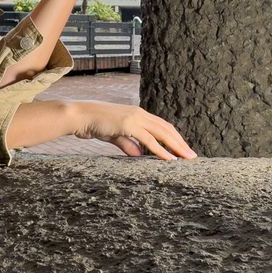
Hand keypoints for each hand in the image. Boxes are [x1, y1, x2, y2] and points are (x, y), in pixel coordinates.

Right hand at [75, 101, 196, 159]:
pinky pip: (149, 140)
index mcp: (138, 114)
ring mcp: (135, 118)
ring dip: (176, 146)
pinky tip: (169, 159)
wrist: (80, 116)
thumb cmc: (95, 125)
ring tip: (187, 158)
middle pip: (167, 129)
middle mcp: (140, 114)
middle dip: (181, 143)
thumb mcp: (115, 136)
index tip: (183, 149)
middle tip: (192, 156)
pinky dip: (161, 150)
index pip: (162, 126)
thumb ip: (128, 144)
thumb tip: (139, 155)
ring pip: (162, 133)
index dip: (174, 138)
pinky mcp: (128, 124)